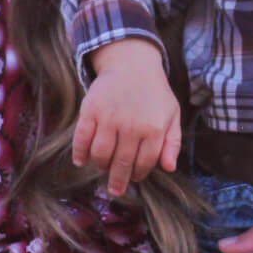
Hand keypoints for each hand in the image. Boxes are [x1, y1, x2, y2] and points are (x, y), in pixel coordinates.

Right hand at [71, 39, 181, 196]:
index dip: (138, 174)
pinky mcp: (90, 110)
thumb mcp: (172, 114)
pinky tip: (81, 161)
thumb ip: (172, 142)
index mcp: (154, 129)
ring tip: (102, 168)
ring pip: (100, 154)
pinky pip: (81, 138)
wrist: (132, 64)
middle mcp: (131, 126)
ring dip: (100, 166)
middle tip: (115, 189)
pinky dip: (79, 153)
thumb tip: (169, 168)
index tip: (134, 178)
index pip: (144, 163)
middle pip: (121, 163)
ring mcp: (109, 118)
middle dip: (118, 181)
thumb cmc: (154, 93)